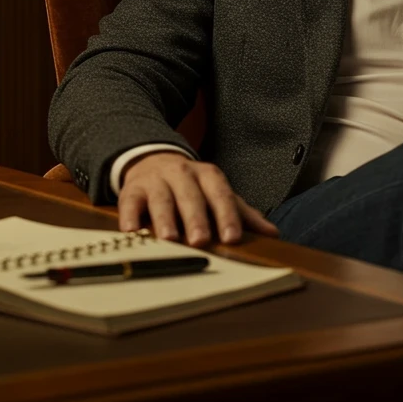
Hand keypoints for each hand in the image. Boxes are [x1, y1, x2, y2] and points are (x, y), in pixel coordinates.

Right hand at [118, 151, 280, 247]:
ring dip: (164, 218)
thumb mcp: (218, 194)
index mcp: (208, 176)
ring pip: (161, 198)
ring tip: (168, 238)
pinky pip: (129, 201)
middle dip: (196, 218)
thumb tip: (273, 234)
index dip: (227, 216)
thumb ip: (243, 214)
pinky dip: (130, 216)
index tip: (232, 238)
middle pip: (191, 196)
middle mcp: (182, 174)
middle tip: (201, 240)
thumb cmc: (193, 186)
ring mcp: (156, 180)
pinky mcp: (133, 189)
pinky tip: (132, 230)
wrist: (154, 160)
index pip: (220, 195)